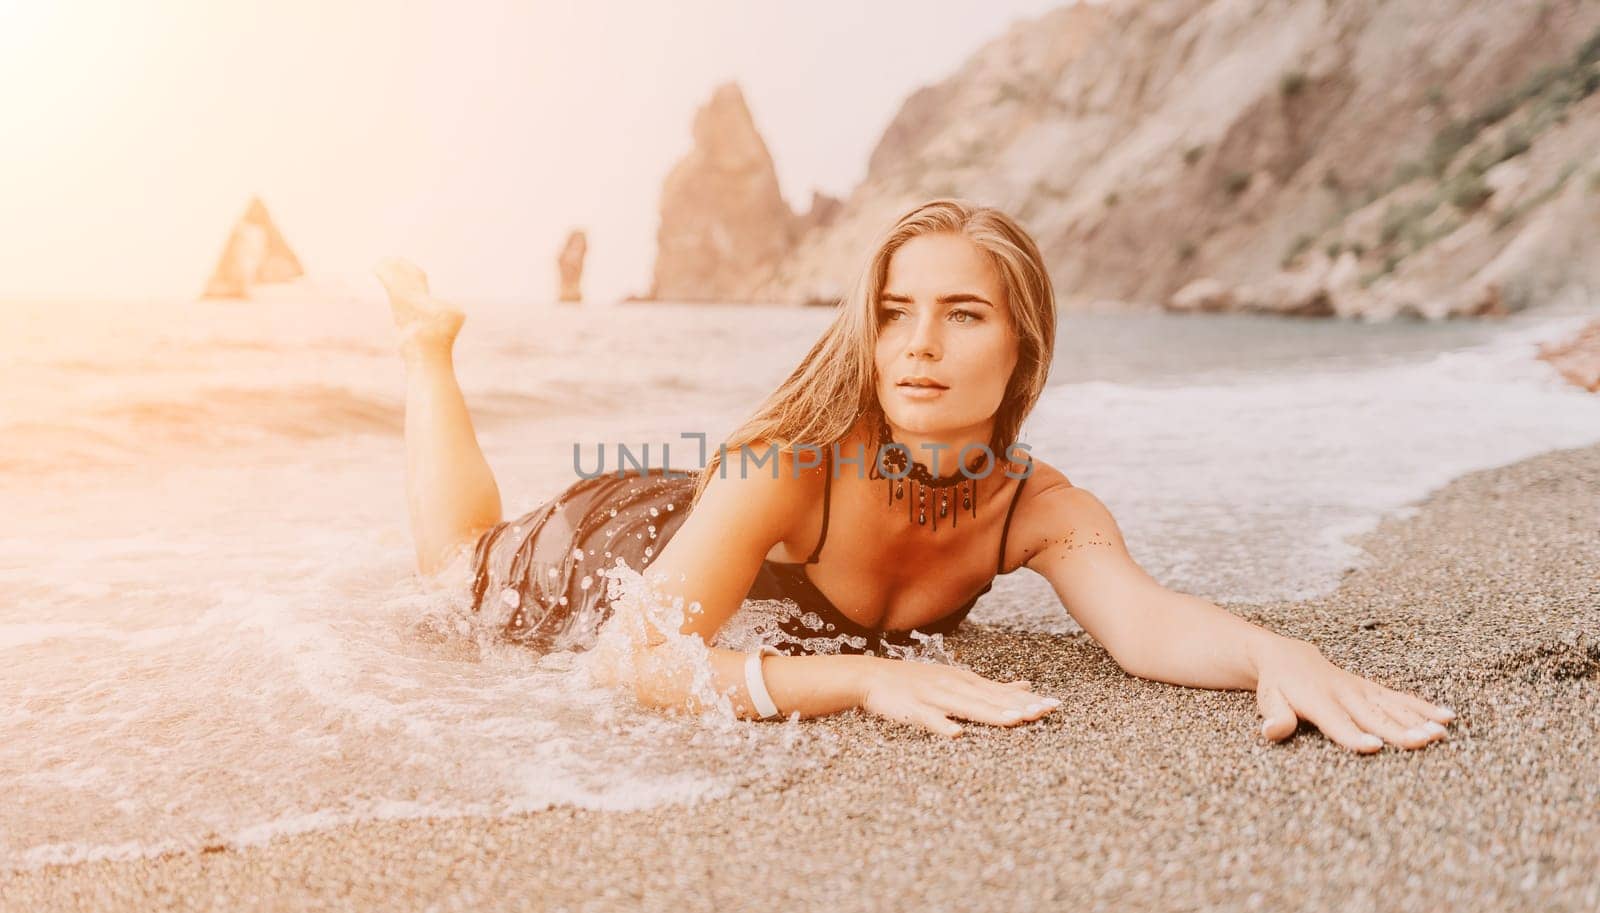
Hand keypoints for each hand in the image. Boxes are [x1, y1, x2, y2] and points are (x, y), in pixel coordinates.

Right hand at [857, 659, 1059, 736]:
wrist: (871, 676)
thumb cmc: (917, 681)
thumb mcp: (956, 678)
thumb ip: (991, 687)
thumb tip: (1025, 686)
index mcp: (964, 681)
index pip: (1001, 691)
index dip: (1026, 699)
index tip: (1053, 706)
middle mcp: (953, 686)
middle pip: (990, 698)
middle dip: (1018, 706)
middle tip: (1045, 712)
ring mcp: (933, 697)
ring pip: (965, 706)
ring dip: (990, 713)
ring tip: (1014, 721)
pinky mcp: (912, 710)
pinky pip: (928, 719)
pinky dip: (942, 725)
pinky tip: (956, 734)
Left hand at [1252, 637, 1456, 752]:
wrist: (1288, 657)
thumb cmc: (1278, 686)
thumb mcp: (1268, 700)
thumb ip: (1275, 717)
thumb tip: (1271, 731)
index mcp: (1317, 700)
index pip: (1336, 721)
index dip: (1353, 734)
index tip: (1374, 746)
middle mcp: (1343, 693)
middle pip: (1373, 714)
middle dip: (1398, 728)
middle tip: (1423, 740)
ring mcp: (1361, 689)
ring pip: (1392, 705)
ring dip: (1418, 718)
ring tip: (1441, 731)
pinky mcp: (1372, 688)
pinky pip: (1400, 697)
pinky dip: (1423, 706)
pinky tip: (1447, 716)